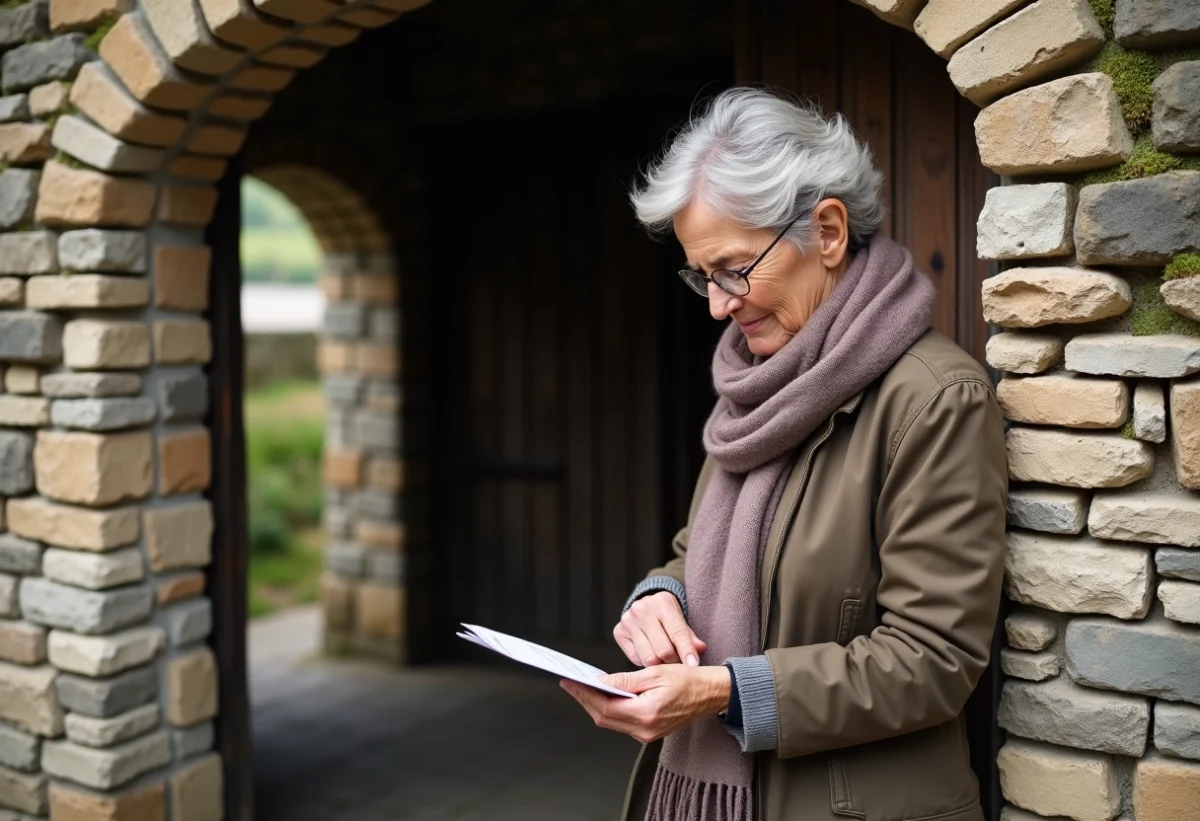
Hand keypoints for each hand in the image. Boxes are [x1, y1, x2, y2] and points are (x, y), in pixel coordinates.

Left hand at [560, 665, 730, 743]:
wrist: (709, 694)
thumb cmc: (687, 680)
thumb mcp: (654, 673)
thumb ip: (624, 681)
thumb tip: (599, 682)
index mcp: (647, 713)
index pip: (605, 707)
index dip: (584, 695)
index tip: (570, 682)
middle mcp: (645, 729)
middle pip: (604, 718)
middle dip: (585, 700)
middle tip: (570, 683)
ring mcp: (646, 734)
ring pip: (610, 722)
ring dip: (595, 705)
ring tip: (582, 687)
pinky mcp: (648, 733)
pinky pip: (621, 723)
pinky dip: (609, 710)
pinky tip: (603, 696)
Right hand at [615, 591, 706, 666]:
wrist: (647, 605)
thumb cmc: (668, 615)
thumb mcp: (681, 620)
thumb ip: (690, 637)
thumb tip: (699, 649)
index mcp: (663, 603)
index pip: (677, 632)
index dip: (687, 651)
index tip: (693, 665)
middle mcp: (642, 610)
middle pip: (662, 650)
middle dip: (673, 661)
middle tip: (678, 662)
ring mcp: (628, 621)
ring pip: (648, 657)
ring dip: (659, 664)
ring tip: (665, 660)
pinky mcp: (618, 632)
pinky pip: (635, 658)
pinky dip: (645, 661)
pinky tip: (650, 653)